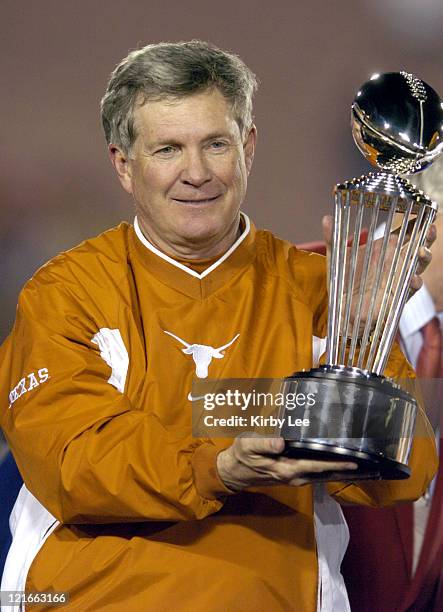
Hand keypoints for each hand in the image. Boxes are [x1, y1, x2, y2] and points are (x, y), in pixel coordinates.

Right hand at [216, 436, 357, 491]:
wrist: (233, 471)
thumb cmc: (241, 455)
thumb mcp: (248, 445)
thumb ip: (265, 443)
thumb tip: (282, 441)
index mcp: (286, 469)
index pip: (317, 467)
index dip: (336, 464)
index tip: (354, 462)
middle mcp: (294, 477)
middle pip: (324, 474)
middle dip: (344, 470)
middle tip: (367, 465)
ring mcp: (294, 478)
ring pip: (321, 476)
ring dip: (338, 472)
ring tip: (357, 465)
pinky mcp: (292, 475)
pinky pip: (315, 474)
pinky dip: (328, 470)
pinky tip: (335, 464)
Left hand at [322, 215, 435, 333]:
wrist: (343, 308)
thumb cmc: (342, 281)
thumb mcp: (336, 257)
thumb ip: (332, 238)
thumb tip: (325, 218)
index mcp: (384, 248)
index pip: (405, 232)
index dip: (416, 222)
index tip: (423, 212)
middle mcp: (395, 261)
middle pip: (418, 245)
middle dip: (427, 237)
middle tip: (430, 228)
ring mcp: (399, 277)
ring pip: (419, 265)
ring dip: (424, 258)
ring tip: (423, 252)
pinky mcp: (399, 295)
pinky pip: (411, 288)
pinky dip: (414, 282)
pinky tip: (413, 279)